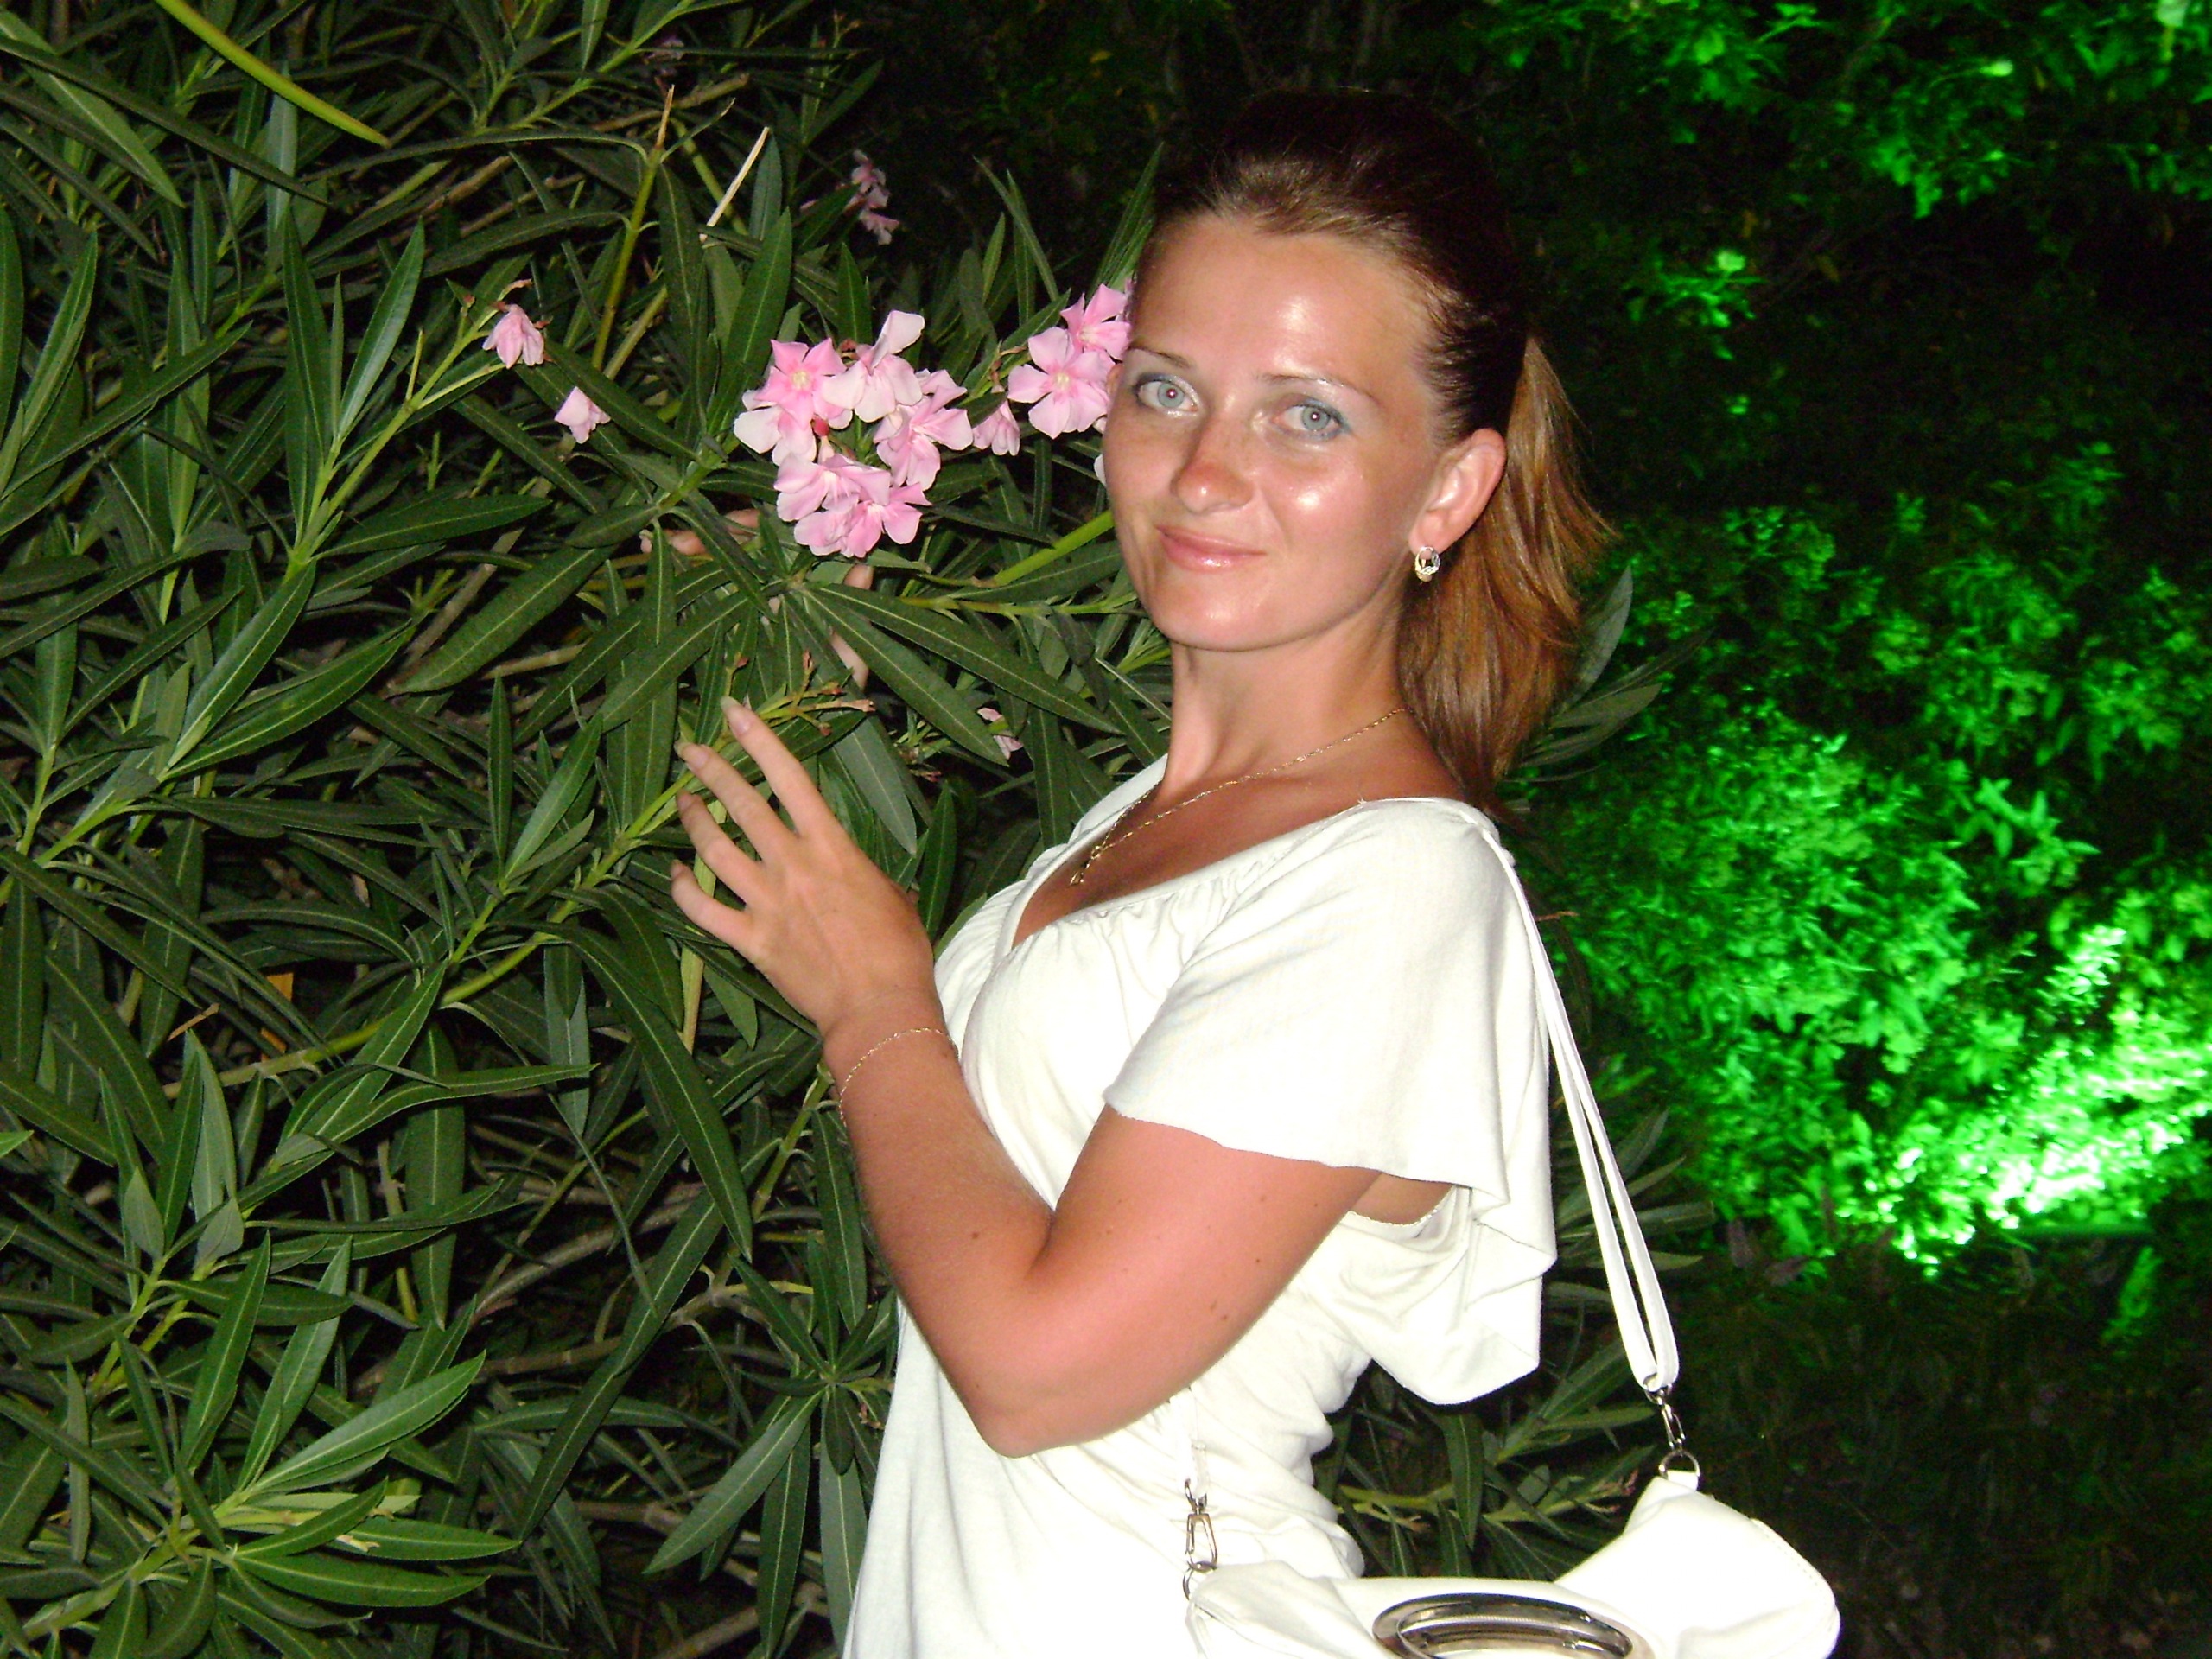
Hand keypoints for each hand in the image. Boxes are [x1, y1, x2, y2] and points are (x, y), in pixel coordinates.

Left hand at [670, 699, 938, 1041]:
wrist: (879, 1006)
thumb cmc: (899, 951)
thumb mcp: (893, 894)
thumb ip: (864, 871)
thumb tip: (857, 870)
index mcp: (831, 846)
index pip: (789, 777)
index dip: (760, 739)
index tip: (734, 711)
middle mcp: (792, 865)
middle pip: (742, 804)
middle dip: (712, 769)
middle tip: (690, 748)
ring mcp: (766, 902)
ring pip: (715, 849)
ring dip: (694, 821)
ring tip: (681, 801)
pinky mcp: (751, 940)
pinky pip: (703, 909)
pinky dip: (684, 889)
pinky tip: (676, 873)